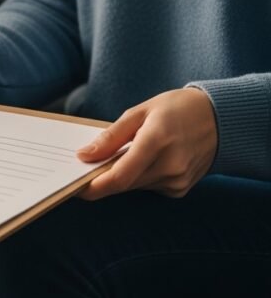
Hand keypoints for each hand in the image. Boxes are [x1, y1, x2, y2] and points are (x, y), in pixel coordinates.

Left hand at [77, 88, 216, 199]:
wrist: (223, 119)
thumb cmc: (177, 109)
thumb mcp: (140, 112)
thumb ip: (111, 136)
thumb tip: (84, 156)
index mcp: (156, 140)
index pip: (119, 176)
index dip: (93, 186)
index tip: (75, 186)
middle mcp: (169, 165)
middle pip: (122, 184)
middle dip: (102, 178)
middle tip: (89, 166)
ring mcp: (177, 180)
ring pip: (134, 186)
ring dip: (122, 176)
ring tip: (126, 154)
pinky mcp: (180, 189)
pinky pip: (148, 187)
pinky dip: (140, 177)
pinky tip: (149, 160)